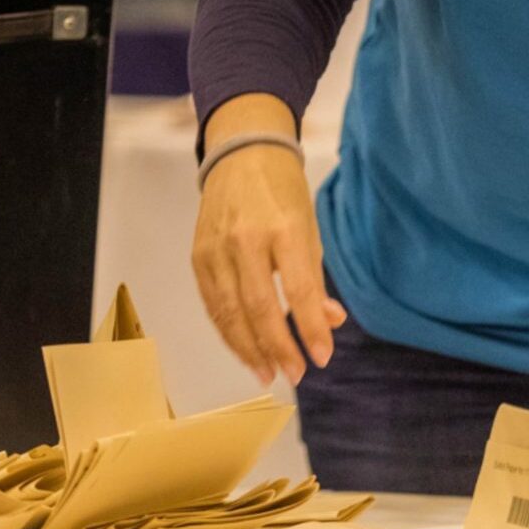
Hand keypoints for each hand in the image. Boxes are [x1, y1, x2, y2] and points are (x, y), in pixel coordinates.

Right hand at [191, 110, 347, 386]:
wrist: (241, 153)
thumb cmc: (283, 191)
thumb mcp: (310, 227)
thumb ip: (316, 278)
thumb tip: (331, 322)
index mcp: (284, 228)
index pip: (299, 290)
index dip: (311, 329)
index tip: (322, 358)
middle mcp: (246, 240)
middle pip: (259, 308)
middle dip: (278, 348)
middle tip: (295, 375)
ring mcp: (216, 249)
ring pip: (230, 313)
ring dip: (250, 350)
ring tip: (268, 373)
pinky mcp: (198, 256)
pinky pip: (213, 304)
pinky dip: (229, 332)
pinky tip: (245, 349)